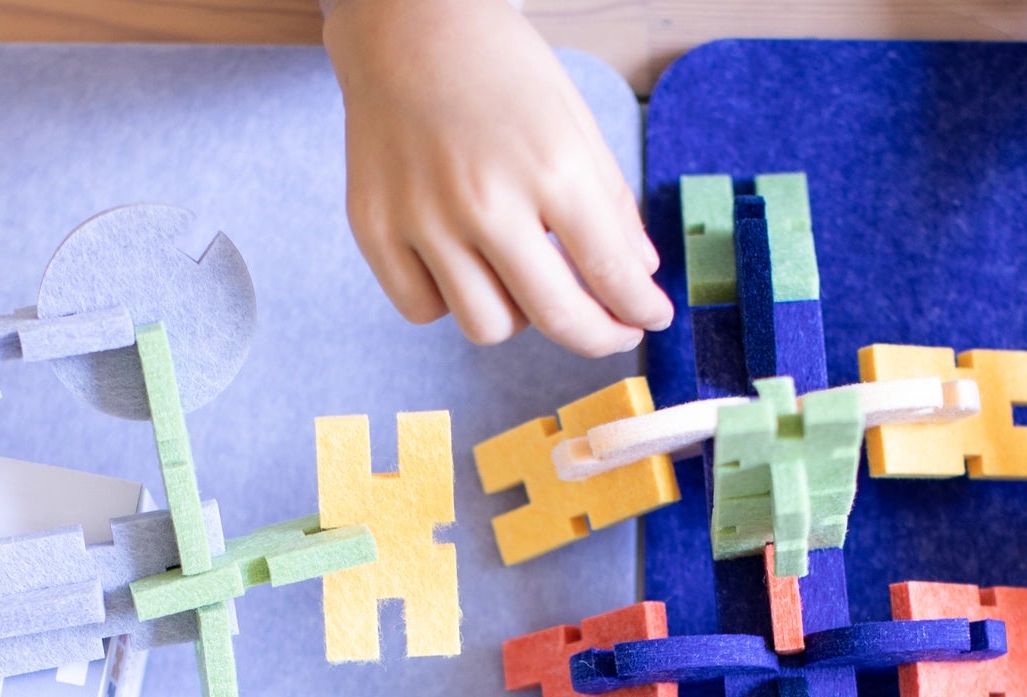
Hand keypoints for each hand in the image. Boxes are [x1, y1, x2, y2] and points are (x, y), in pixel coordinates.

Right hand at [325, 0, 672, 355]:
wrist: (404, 24)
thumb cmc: (496, 66)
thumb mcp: (573, 120)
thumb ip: (609, 201)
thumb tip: (637, 272)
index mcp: (549, 167)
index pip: (611, 273)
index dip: (641, 310)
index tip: (650, 318)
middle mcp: (485, 201)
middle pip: (556, 319)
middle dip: (599, 336)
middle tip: (611, 330)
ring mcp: (423, 219)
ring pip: (487, 327)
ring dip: (519, 315)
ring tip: (523, 273)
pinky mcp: (375, 228)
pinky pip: (424, 309)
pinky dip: (450, 300)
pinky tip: (462, 263)